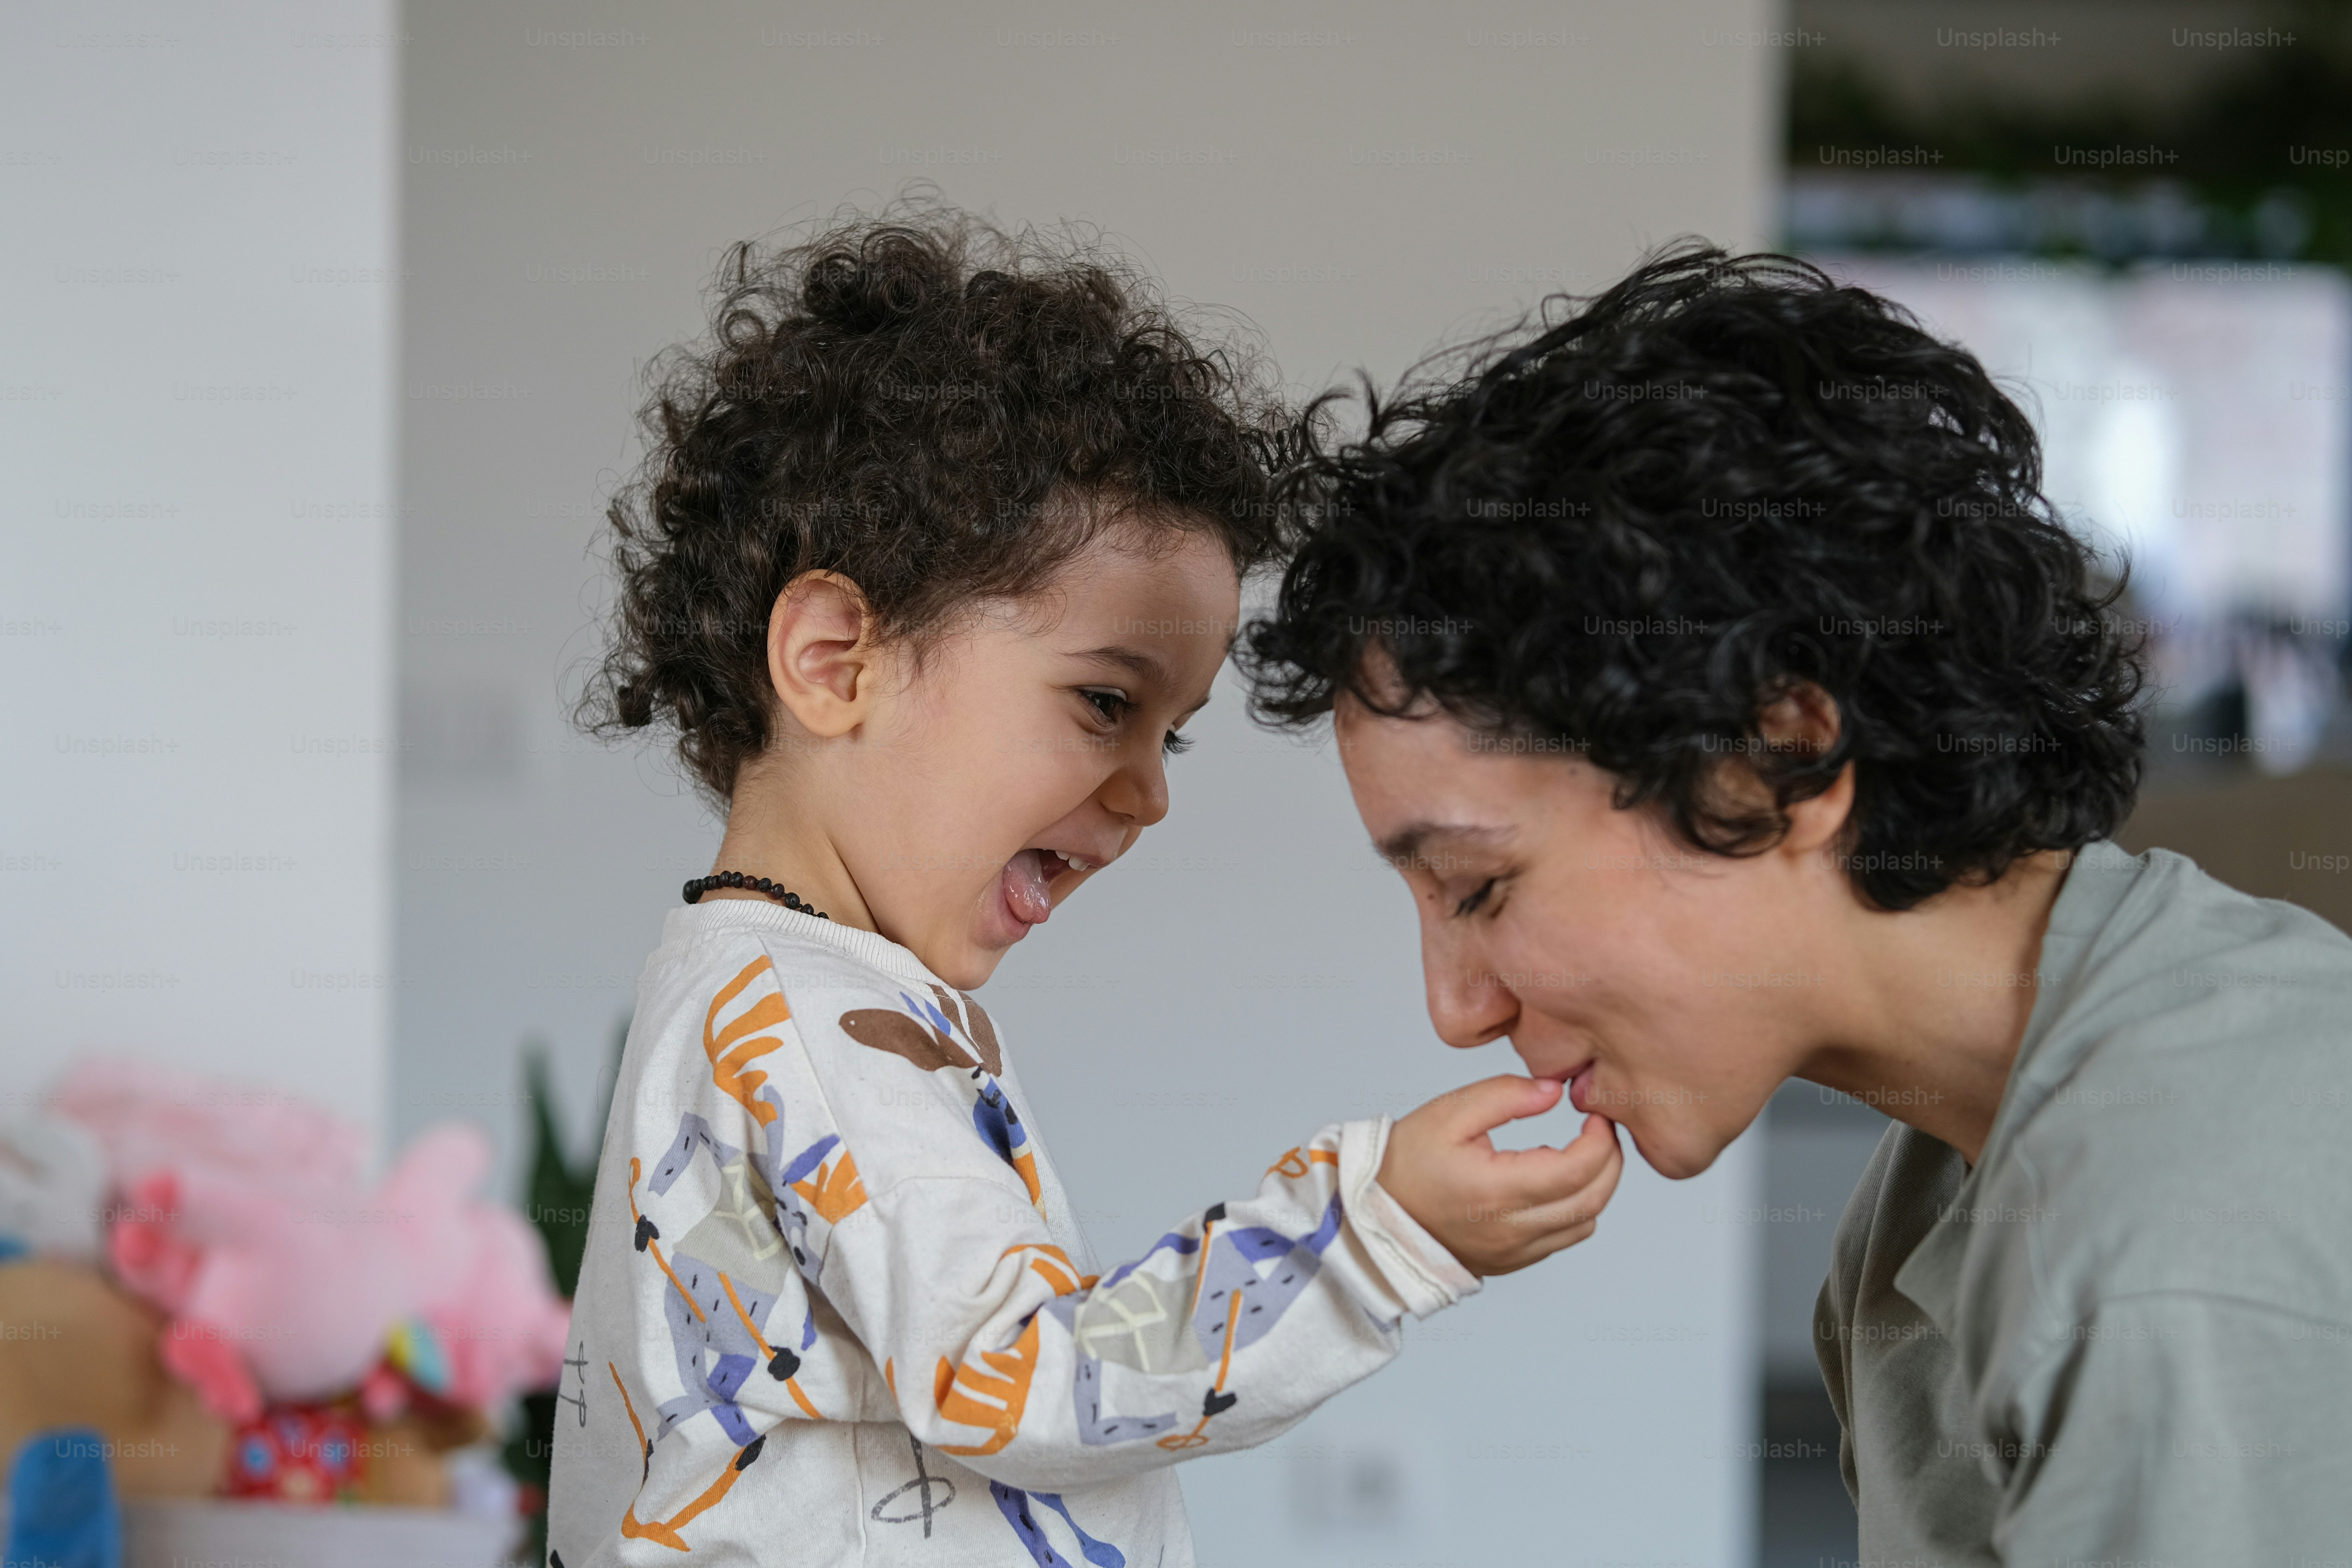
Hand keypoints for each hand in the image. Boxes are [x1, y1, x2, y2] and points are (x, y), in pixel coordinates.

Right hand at [1377, 1076, 1623, 1276]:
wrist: (1372, 1214)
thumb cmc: (1405, 1163)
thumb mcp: (1449, 1112)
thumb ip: (1506, 1095)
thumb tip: (1553, 1091)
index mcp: (1497, 1191)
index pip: (1578, 1169)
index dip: (1600, 1139)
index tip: (1596, 1115)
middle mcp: (1511, 1230)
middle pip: (1592, 1200)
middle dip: (1609, 1162)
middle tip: (1601, 1131)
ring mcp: (1513, 1252)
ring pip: (1584, 1224)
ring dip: (1595, 1188)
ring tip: (1581, 1155)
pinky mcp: (1511, 1262)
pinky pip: (1561, 1239)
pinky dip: (1573, 1210)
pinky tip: (1555, 1182)